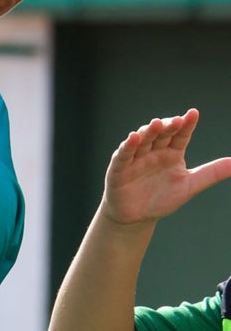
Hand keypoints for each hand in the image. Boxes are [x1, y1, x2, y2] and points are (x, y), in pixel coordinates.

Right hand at [99, 109, 230, 226]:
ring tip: (157, 124)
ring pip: (143, 141)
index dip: (186, 125)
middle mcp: (154, 152)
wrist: (137, 217)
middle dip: (168, 126)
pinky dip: (127, 146)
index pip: (180, 136)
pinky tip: (133, 138)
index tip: (193, 114)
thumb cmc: (162, 199)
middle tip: (176, 120)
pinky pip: (124, 155)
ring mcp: (136, 159)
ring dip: (148, 132)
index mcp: (171, 154)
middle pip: (161, 135)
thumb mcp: (190, 186)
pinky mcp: (119, 169)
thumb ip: (211, 173)